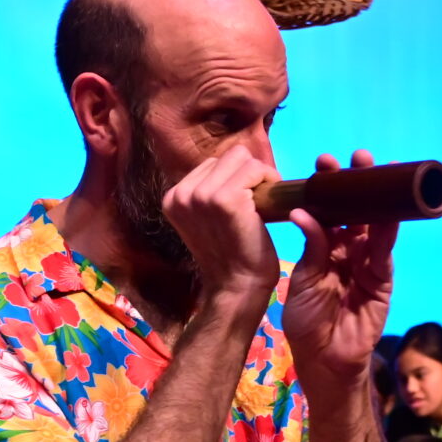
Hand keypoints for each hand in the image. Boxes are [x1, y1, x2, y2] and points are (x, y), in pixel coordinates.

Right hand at [163, 149, 283, 326]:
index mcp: (173, 197)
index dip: (236, 178)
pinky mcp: (225, 198)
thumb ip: (210, 192)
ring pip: (242, 157)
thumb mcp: (207, 220)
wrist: (237, 286)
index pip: (213, 163)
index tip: (246, 202)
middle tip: (258, 202)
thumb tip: (239, 164)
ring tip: (262, 204)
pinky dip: (269, 181)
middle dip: (249, 174)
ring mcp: (202, 195)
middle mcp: (181, 193)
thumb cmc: (230, 256)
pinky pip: (255, 169)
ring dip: (260, 177)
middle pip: (228, 155)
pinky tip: (268, 206)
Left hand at [283, 150, 397, 386]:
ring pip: (375, 224)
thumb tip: (303, 211)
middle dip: (358, 183)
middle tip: (357, 157)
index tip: (324, 163)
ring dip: (377, 198)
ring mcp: (368, 263)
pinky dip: (385, 230)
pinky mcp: (382, 279)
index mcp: (325, 247)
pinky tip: (385, 210)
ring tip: (376, 170)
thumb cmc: (307, 322)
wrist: (323, 359)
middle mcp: (348, 250)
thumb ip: (311, 247)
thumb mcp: (302, 280)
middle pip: (357, 210)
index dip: (329, 187)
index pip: (329, 210)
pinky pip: (384, 250)